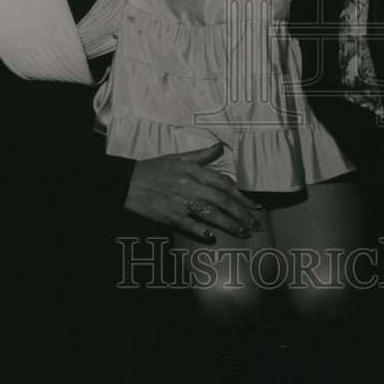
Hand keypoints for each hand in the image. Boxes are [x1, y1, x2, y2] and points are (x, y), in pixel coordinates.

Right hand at [124, 144, 262, 240]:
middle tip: (255, 225)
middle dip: (242, 214)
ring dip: (229, 225)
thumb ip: (201, 155)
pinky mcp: (170, 216)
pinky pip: (189, 225)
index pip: (224, 184)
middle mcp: (191, 187)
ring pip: (211, 214)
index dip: (242, 196)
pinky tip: (211, 237)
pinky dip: (200, 231)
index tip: (255, 206)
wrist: (128, 182)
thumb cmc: (155, 169)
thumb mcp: (178, 157)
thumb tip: (220, 146)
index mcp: (194, 172)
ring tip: (243, 233)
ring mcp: (180, 202)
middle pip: (223, 201)